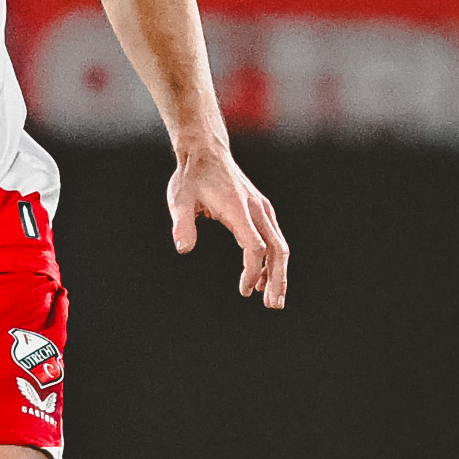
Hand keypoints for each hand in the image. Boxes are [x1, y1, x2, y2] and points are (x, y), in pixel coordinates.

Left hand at [168, 145, 290, 307]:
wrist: (205, 152)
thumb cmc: (191, 177)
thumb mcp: (179, 199)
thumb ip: (182, 223)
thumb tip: (183, 248)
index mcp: (239, 208)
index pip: (255, 246)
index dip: (254, 270)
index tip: (244, 290)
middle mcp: (257, 209)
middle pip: (277, 248)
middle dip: (277, 278)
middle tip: (273, 306)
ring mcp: (262, 209)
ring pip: (279, 245)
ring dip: (278, 273)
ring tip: (271, 300)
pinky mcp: (261, 210)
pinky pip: (272, 239)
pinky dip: (271, 261)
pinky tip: (261, 281)